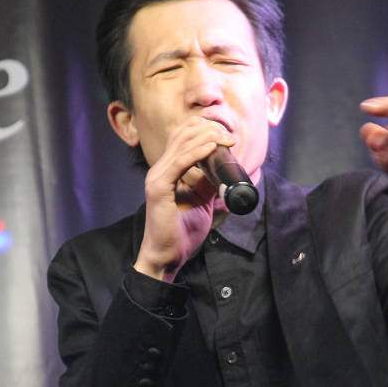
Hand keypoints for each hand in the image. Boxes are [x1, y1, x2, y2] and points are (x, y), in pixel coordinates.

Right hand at [135, 117, 235, 280]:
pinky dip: (197, 152)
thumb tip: (223, 173)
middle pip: (183, 134)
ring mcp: (157, 177)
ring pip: (182, 144)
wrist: (168, 256)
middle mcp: (160, 169)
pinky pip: (180, 162)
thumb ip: (208, 185)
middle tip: (230, 137)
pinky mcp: (159, 188)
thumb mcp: (202, 203)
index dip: (205, 130)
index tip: (228, 137)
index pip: (183, 137)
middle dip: (209, 130)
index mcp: (168, 171)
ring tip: (226, 140)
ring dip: (207, 138)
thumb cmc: (182, 233)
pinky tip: (212, 147)